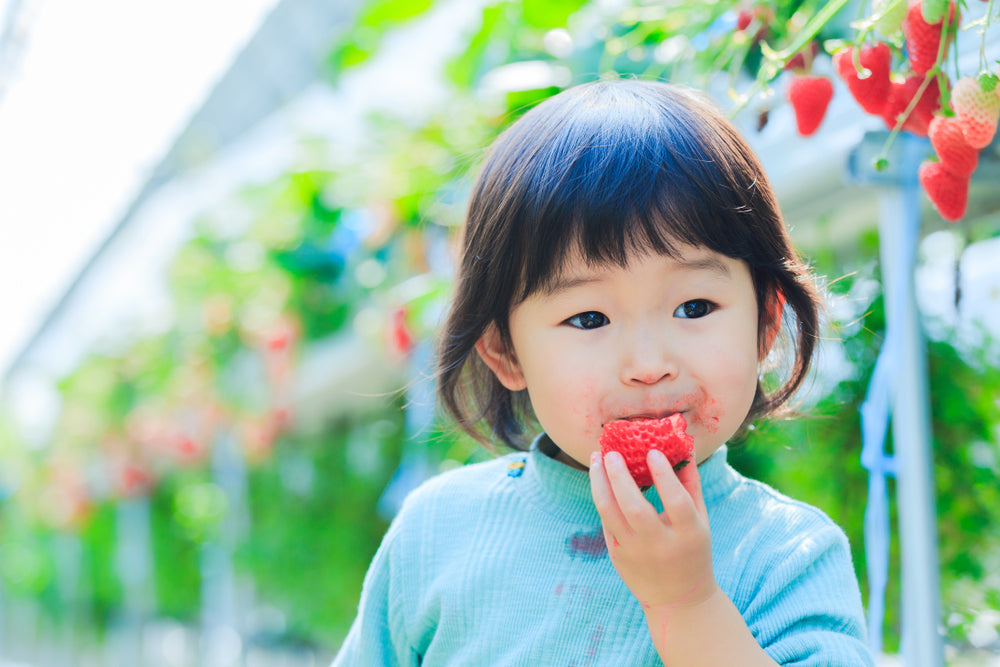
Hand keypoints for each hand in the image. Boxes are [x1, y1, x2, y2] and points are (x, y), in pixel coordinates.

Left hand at [589, 448, 716, 610]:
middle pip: (635, 508)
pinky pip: (605, 521)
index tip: (651, 452)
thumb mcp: (700, 521)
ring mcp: (635, 552)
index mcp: (688, 534)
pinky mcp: (617, 556)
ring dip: (599, 483)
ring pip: (610, 514)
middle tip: (611, 452)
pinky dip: (602, 497)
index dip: (664, 476)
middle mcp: (660, 544)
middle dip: (620, 477)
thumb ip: (691, 484)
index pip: (676, 502)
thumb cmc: (692, 550)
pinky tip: (599, 478)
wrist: (678, 599)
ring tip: (596, 458)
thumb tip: (684, 446)